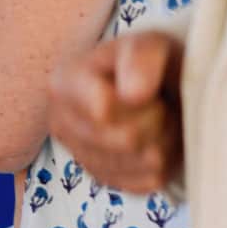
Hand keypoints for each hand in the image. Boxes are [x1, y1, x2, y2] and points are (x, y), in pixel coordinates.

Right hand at [48, 31, 183, 192]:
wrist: (156, 86)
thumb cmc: (148, 63)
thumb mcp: (150, 44)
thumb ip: (141, 58)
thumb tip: (132, 94)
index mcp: (63, 83)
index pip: (102, 111)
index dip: (139, 102)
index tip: (147, 88)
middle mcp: (61, 122)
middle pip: (127, 139)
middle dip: (158, 121)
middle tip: (161, 104)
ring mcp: (81, 155)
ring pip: (143, 163)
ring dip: (166, 141)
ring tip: (161, 120)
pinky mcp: (104, 179)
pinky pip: (148, 182)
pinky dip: (165, 164)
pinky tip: (156, 140)